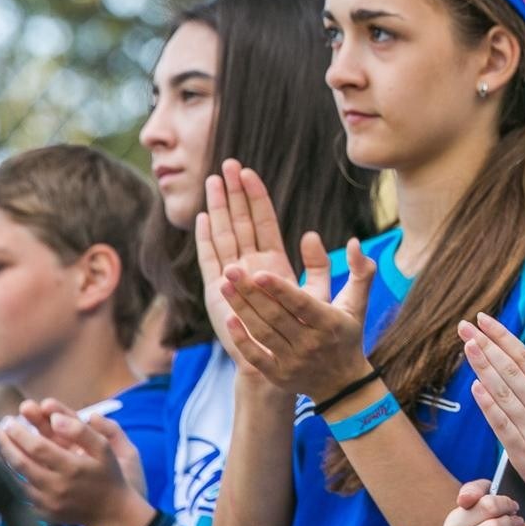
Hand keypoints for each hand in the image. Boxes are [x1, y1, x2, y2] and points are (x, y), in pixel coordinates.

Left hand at [0, 401, 155, 525]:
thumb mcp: (104, 448)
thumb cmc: (108, 475)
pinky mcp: (42, 514)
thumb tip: (55, 419)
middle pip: (21, 463)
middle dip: (5, 443)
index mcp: (72, 468)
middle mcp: (57, 487)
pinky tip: (5, 466)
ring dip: (3, 460)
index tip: (9, 420)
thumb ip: (81, 431)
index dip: (19, 433)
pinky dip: (9, 478)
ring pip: (16, 480)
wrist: (111, 512)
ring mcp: (47, 503)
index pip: (37, 447)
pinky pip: (20, 494)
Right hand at [195, 160, 300, 371]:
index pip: (263, 220)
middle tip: (227, 163)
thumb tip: (314, 235)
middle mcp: (250, 265)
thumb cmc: (302, 331)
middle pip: (241, 221)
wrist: (281, 362)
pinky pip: (211, 259)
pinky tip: (203, 218)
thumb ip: (321, 267)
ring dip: (218, 208)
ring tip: (213, 181)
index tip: (248, 171)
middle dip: (234, 193)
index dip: (256, 196)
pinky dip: (206, 239)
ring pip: (225, 234)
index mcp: (274, 261)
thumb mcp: (319, 295)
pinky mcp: (219, 291)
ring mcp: (233, 276)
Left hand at [216, 208, 376, 402]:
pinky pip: (256, 356)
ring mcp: (293, 361)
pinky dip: (241, 339)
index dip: (280, 289)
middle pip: (276, 316)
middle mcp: (311, 343)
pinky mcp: (279, 375)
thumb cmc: (348, 334)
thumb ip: (360, 270)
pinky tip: (228, 319)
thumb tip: (354, 241)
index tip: (260, 272)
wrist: (342, 384)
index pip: (301, 304)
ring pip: (262, 333)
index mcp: (330, 323)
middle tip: (231, 270)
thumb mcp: (357, 302)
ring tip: (224, 286)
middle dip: (251, 293)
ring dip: (241, 309)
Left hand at [460, 314, 524, 524]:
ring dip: (483, 368)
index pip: (524, 358)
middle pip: (509, 370)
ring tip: (467, 346)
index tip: (484, 321)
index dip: (503, 337)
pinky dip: (488, 405)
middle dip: (486, 345)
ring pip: (503, 392)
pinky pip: (501, 424)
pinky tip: (475, 387)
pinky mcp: (521, 452)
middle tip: (465, 327)